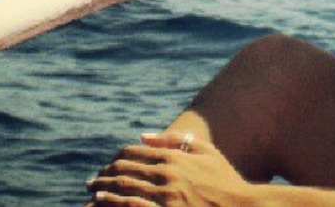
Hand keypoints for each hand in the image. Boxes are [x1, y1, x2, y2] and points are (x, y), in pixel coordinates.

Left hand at [86, 132, 248, 206]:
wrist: (243, 206)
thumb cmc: (226, 180)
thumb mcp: (206, 152)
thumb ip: (174, 140)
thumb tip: (142, 134)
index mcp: (175, 156)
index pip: (135, 152)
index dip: (117, 158)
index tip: (107, 165)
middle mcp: (168, 174)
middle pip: (125, 170)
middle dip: (104, 174)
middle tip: (90, 180)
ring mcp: (167, 196)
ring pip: (124, 188)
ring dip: (103, 188)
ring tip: (92, 192)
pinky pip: (133, 206)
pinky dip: (114, 203)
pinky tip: (102, 203)